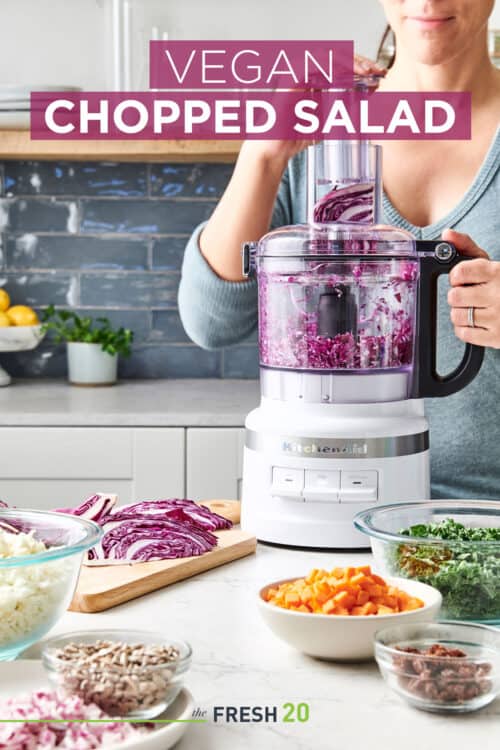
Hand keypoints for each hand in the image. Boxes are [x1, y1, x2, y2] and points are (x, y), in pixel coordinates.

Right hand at [240, 55, 385, 165]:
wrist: (275, 149)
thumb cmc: (296, 136)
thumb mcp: (328, 120)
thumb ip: (344, 108)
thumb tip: (367, 97)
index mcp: (314, 79)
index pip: (340, 64)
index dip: (361, 67)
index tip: (378, 76)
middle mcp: (305, 72)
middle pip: (336, 55)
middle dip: (359, 62)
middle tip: (376, 72)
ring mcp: (295, 73)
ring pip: (325, 55)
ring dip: (348, 62)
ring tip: (364, 73)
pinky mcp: (289, 79)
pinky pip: (311, 64)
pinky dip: (329, 67)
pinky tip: (345, 75)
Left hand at [445, 228, 499, 348]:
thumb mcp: (491, 264)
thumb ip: (468, 247)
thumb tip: (447, 234)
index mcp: (498, 272)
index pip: (459, 272)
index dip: (456, 276)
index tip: (463, 278)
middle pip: (454, 297)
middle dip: (458, 296)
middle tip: (471, 295)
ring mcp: (499, 317)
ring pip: (456, 316)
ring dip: (461, 313)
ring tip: (475, 308)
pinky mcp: (497, 337)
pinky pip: (463, 334)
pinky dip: (465, 329)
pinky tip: (477, 322)